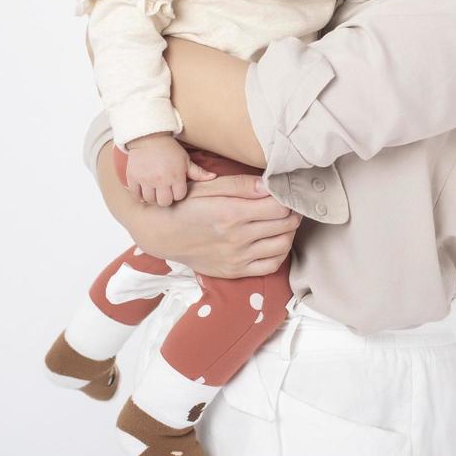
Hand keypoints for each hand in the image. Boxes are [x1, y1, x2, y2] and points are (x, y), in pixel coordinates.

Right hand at [97, 144, 300, 277]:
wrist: (162, 234)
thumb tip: (270, 184)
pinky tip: (276, 241)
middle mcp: (238, 238)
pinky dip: (280, 252)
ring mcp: (237, 257)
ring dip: (290, 231)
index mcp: (232, 213)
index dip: (287, 197)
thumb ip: (241, 185)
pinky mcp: (235, 271)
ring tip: (284, 221)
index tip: (286, 191)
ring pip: (282, 245)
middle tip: (289, 204)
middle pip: (285, 224)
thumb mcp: (210, 187)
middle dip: (293, 212)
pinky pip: (271, 265)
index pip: (279, 206)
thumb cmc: (186, 205)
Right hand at [124, 133, 215, 205]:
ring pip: (150, 200)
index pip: (179, 197)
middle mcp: (160, 180)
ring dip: (153, 197)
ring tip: (155, 190)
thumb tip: (213, 177)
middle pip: (164, 202)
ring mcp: (146, 179)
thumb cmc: (170, 149)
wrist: (149, 137)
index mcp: (176, 176)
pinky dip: (139, 194)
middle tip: (165, 191)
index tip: (175, 187)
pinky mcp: (133, 177)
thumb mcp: (185, 160)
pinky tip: (144, 189)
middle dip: (166, 198)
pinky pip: (136, 195)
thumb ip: (198, 172)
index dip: (178, 193)